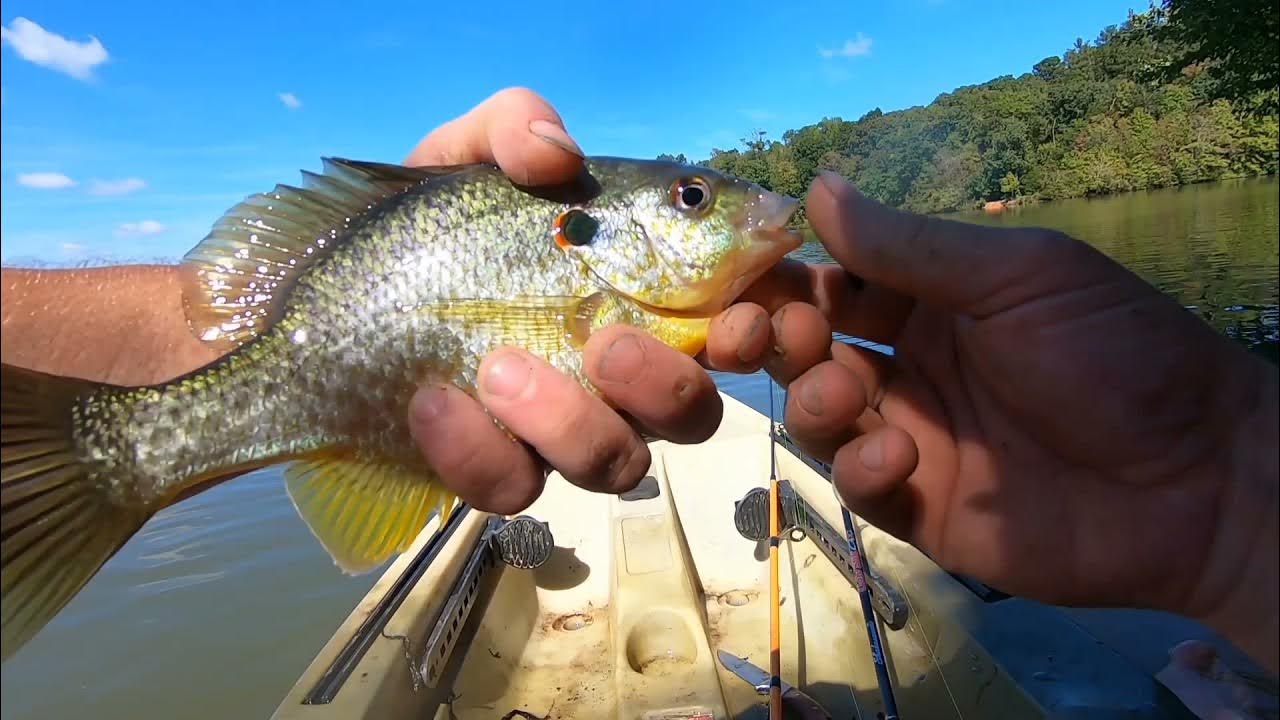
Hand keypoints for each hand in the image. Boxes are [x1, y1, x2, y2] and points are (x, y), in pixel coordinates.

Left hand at [402, 88, 726, 513]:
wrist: (311, 306)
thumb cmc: (410, 227)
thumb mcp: (455, 156)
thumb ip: (513, 127)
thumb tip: (558, 156)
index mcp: (633, 293)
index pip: (729, 319)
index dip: (755, 328)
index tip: (739, 318)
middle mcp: (612, 371)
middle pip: (693, 413)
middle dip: (668, 387)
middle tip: (607, 344)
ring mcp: (557, 430)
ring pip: (617, 464)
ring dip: (568, 421)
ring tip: (494, 366)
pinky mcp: (495, 470)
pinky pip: (515, 488)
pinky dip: (476, 449)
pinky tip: (429, 398)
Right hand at [726, 172, 1277, 671]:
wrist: (1199, 479)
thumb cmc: (1114, 355)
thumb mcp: (1017, 279)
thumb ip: (911, 247)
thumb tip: (815, 187)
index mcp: (935, 303)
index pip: (835, 281)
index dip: (784, 277)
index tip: (742, 274)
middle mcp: (912, 365)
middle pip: (807, 347)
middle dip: (773, 336)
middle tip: (764, 335)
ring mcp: (912, 438)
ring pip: (819, 414)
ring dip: (811, 397)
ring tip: (841, 391)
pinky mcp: (919, 507)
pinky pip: (857, 484)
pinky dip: (858, 466)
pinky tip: (897, 454)